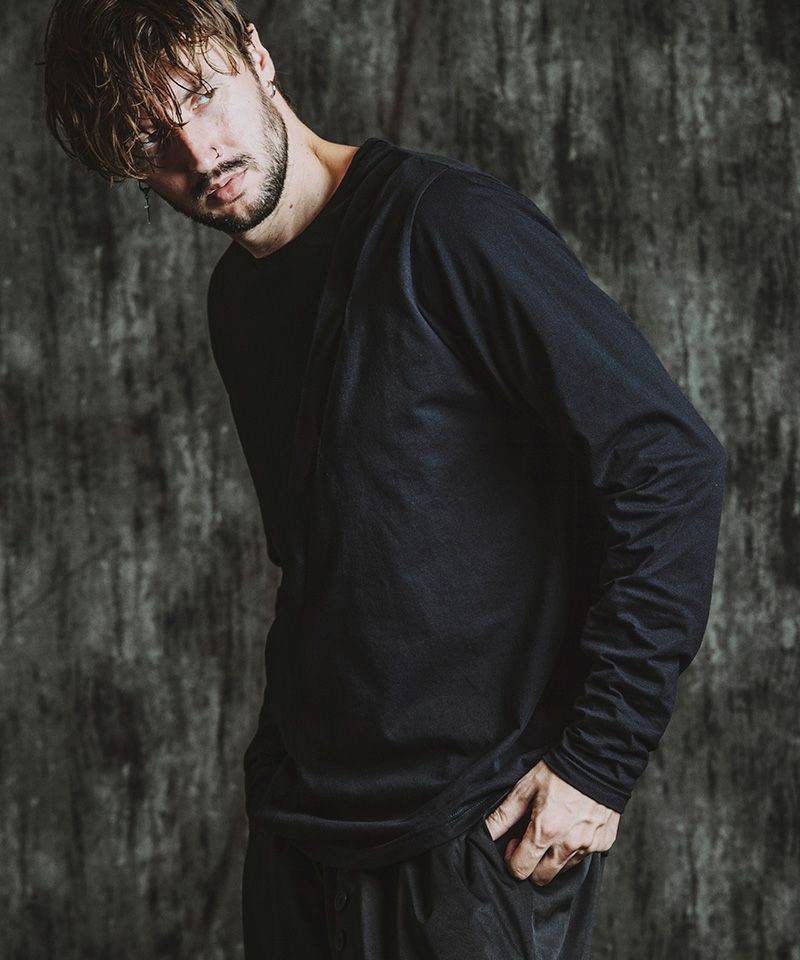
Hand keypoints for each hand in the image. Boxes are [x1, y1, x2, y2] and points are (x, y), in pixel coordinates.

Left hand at [483, 759, 619, 885]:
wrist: (597, 759)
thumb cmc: (558, 771)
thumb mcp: (525, 788)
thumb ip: (504, 815)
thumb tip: (485, 833)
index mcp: (546, 831)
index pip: (520, 870)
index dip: (512, 858)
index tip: (515, 842)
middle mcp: (569, 844)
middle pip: (542, 878)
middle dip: (532, 864)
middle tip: (532, 838)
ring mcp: (589, 846)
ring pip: (563, 869)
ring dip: (554, 858)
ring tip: (554, 831)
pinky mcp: (604, 843)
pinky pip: (584, 857)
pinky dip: (574, 848)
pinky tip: (572, 827)